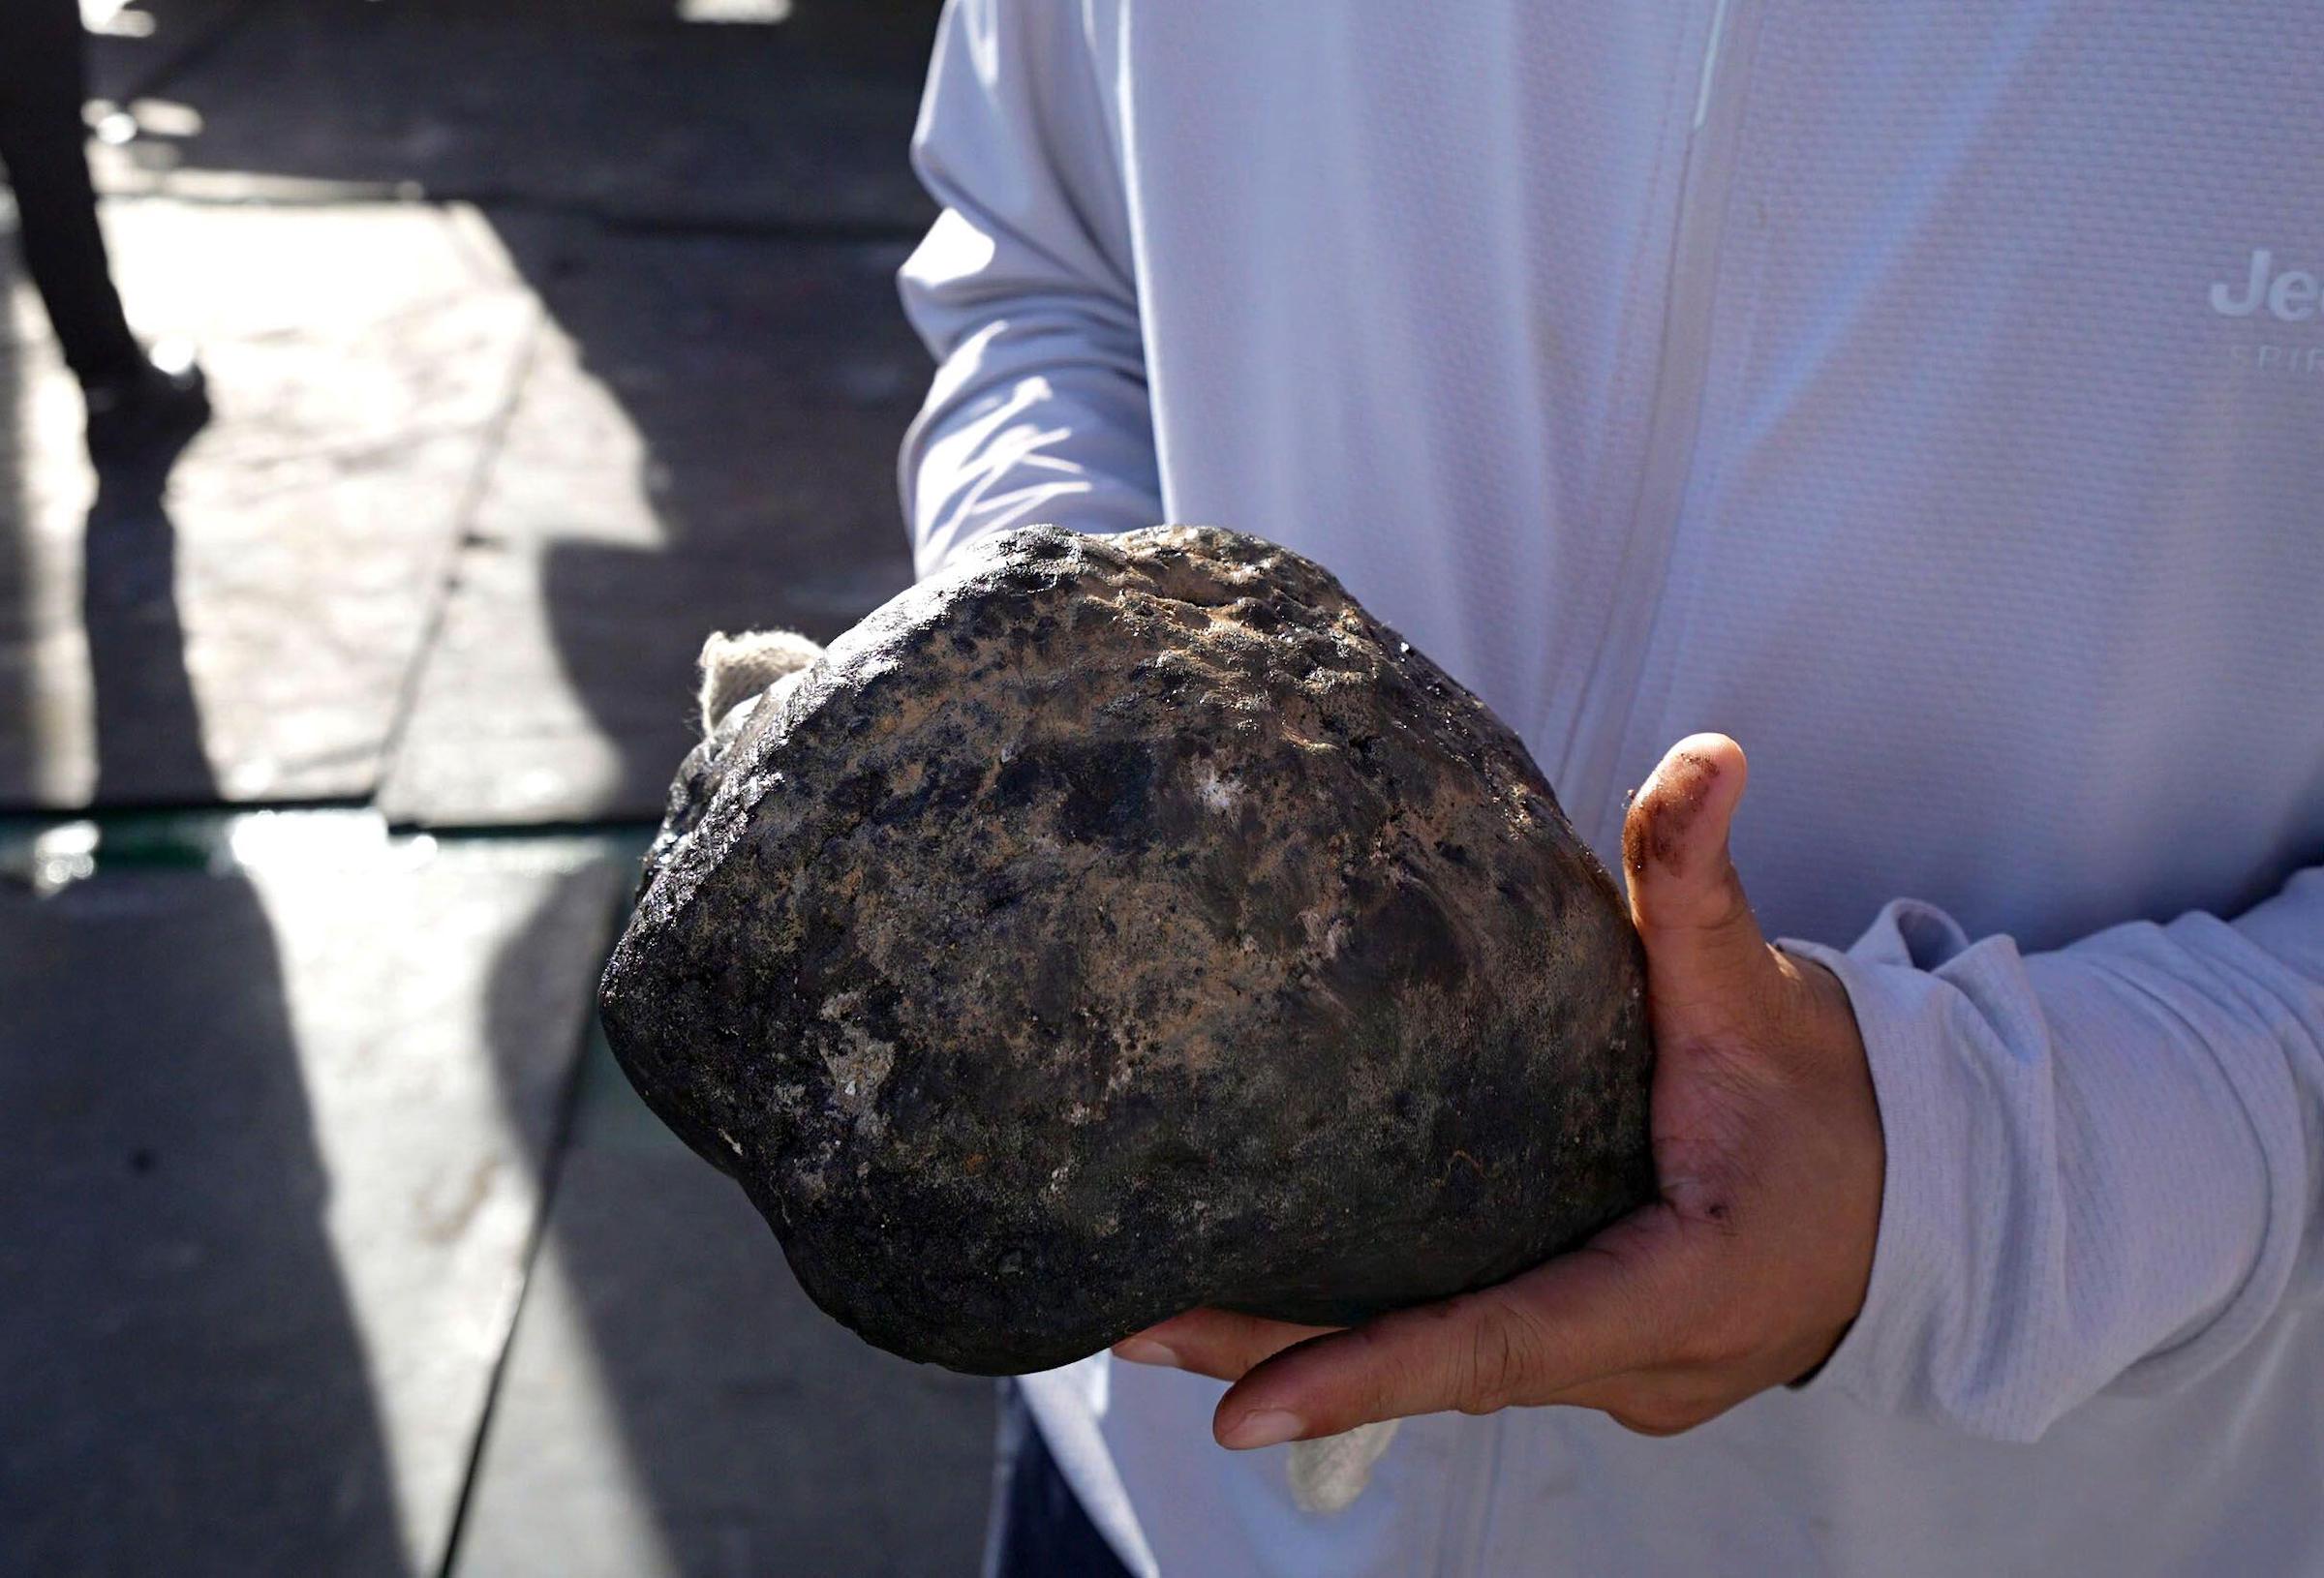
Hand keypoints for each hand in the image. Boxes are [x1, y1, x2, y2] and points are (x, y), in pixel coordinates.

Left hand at [1112, 734, 1883, 1447]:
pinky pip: (1468, 1352)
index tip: (1237, 1412)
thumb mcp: (1760, 991)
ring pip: (1444, 1374)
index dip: (1367, 1374)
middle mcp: (1639, 1364)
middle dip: (1280, 1358)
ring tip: (1147, 1319)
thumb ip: (1705, 882)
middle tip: (1127, 1327)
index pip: (1502, 1343)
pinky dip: (1366, 1338)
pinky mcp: (1595, 1353)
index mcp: (1682, 1288)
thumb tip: (1709, 752)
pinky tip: (1258, 1309)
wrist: (1917, 1188)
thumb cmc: (1831, 1095)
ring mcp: (1616, 1373)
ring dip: (1301, 1350)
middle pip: (1440, 1372)